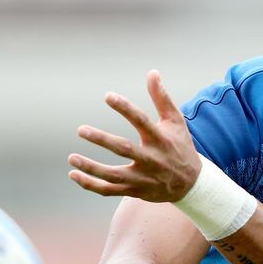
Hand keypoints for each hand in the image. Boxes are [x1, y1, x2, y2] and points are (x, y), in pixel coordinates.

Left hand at [68, 70, 201, 201]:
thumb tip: (152, 73)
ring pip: (112, 175)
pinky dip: (90, 184)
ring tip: (71, 157)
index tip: (108, 96)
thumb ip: (162, 98)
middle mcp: (151, 159)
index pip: (141, 121)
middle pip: (123, 149)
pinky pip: (109, 190)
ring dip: (91, 167)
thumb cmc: (180, 147)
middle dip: (102, 140)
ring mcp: (142, 177)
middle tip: (81, 130)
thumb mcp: (176, 122)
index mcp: (160, 139)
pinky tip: (74, 174)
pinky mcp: (134, 190)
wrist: (191, 184)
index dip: (125, 108)